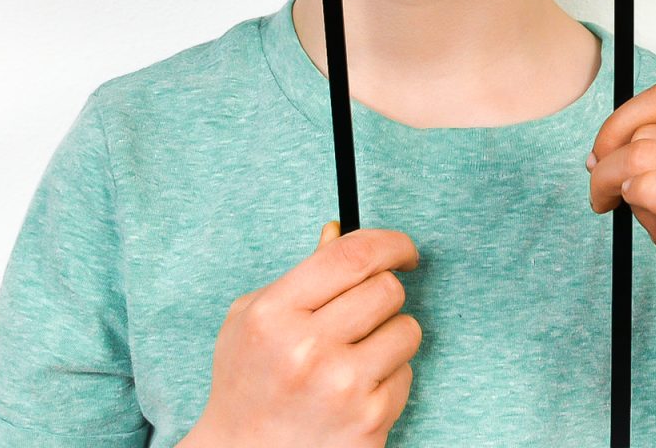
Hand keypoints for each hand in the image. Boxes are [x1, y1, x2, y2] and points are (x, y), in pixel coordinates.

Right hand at [191, 221, 422, 446]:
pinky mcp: (368, 424)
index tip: (403, 249)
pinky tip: (356, 389)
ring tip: (356, 354)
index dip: (390, 242)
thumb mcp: (253, 316)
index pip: (353, 256)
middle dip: (383, 293)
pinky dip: (389, 377)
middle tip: (364, 311)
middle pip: (387, 289)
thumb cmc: (248, 380)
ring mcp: (341, 390)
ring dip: (390, 335)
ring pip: (407, 329)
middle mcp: (308, 351)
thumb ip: (302, 272)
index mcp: (275, 314)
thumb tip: (339, 231)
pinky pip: (407, 374)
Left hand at [587, 81, 655, 376]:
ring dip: (621, 188)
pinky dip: (637, 201)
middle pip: (647, 129)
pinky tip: (655, 231)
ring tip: (650, 225)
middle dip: (613, 162)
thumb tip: (621, 142)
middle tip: (614, 196)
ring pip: (642, 157)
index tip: (604, 153)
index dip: (620, 123)